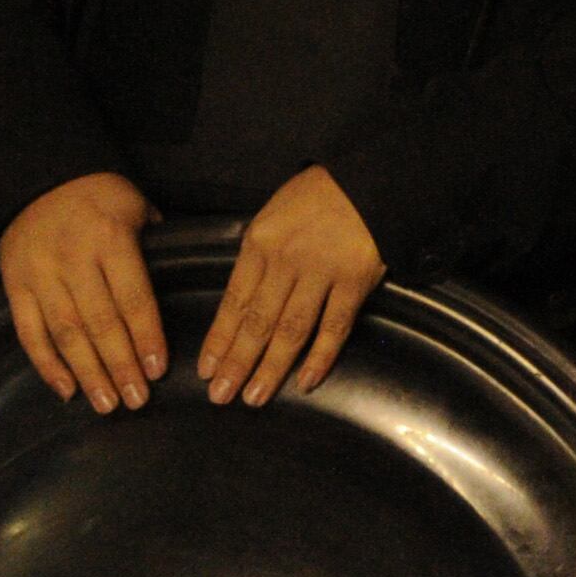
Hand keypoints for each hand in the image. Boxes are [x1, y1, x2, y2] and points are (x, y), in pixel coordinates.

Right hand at [0, 170, 163, 411]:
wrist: (38, 178)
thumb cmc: (99, 196)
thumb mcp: (136, 206)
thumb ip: (157, 244)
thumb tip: (185, 279)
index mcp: (109, 239)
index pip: (132, 297)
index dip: (146, 336)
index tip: (159, 369)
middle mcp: (72, 260)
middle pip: (100, 322)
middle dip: (120, 365)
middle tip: (137, 400)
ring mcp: (40, 275)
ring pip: (65, 332)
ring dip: (87, 373)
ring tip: (107, 404)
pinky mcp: (14, 286)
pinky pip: (28, 332)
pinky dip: (46, 364)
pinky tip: (66, 390)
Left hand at [201, 165, 384, 405]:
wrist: (369, 179)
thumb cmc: (319, 197)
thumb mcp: (274, 215)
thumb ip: (257, 256)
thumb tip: (240, 301)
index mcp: (260, 243)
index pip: (233, 301)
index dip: (218, 339)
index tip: (206, 369)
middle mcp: (286, 261)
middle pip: (256, 322)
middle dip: (236, 362)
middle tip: (220, 395)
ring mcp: (323, 272)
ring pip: (291, 330)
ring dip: (270, 368)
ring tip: (253, 397)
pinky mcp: (356, 281)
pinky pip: (335, 326)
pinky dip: (321, 356)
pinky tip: (306, 381)